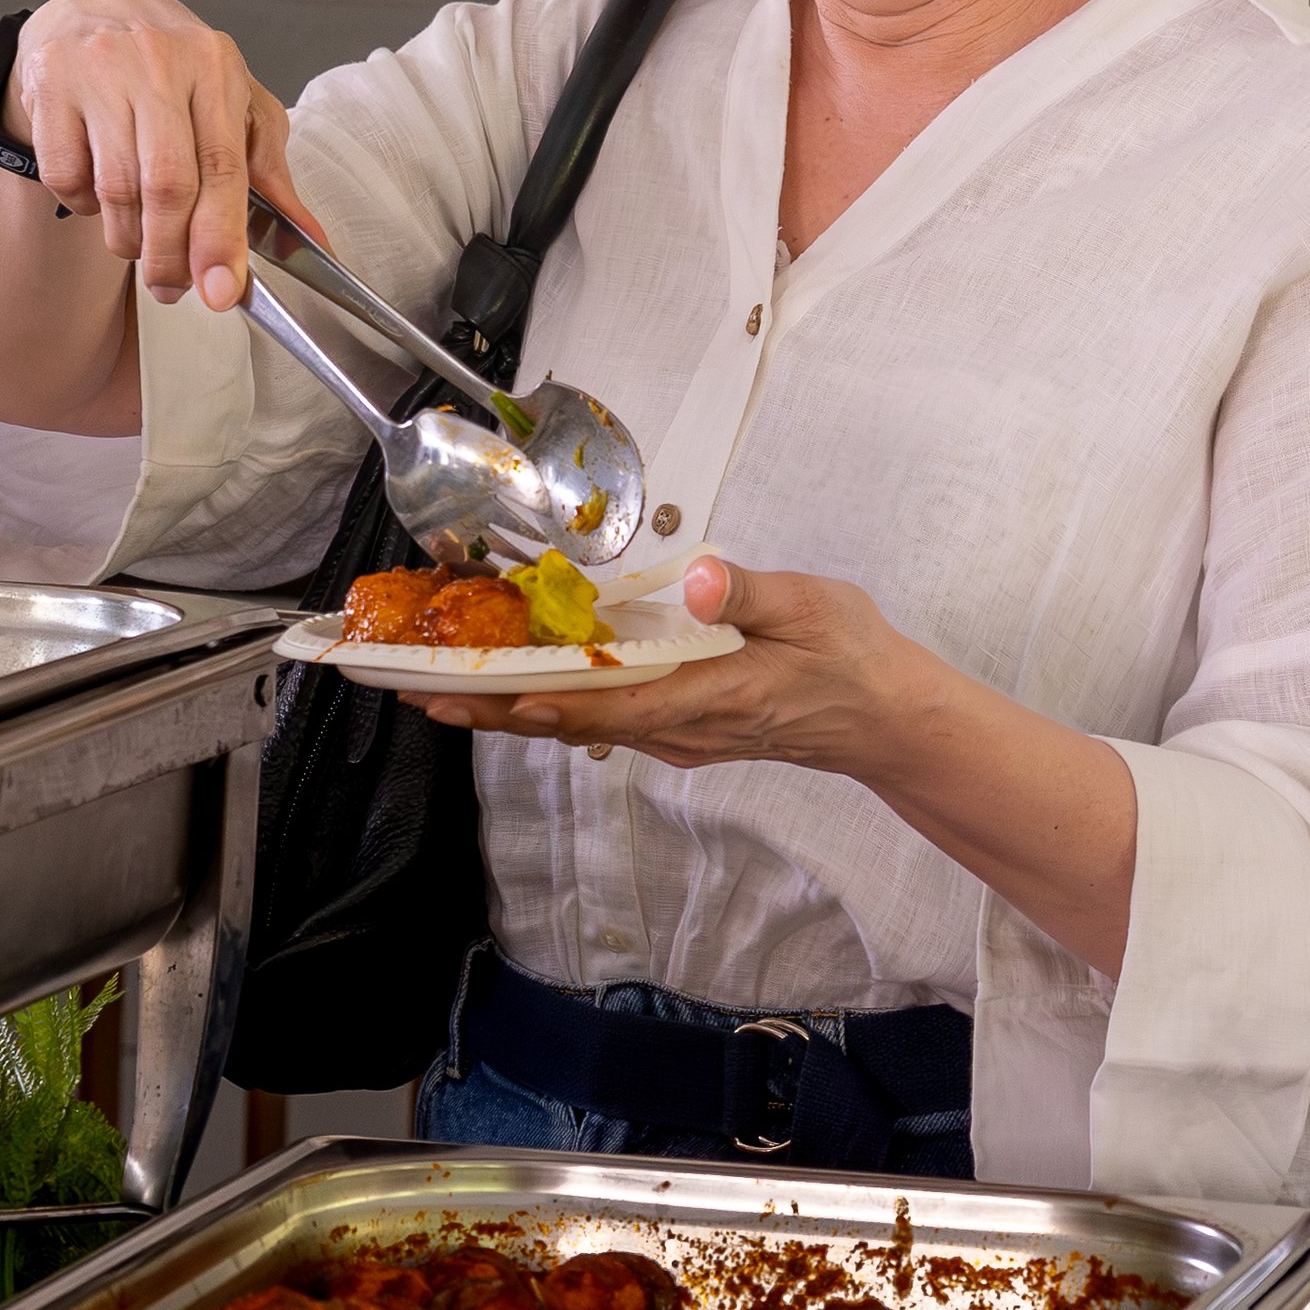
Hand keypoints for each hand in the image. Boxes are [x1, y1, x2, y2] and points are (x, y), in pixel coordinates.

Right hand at [10, 0, 328, 308]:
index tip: (222, 289)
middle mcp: (158, 61)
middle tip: (172, 287)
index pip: (224, 166)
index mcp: (216, 65)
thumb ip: (268, 169)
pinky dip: (84, 205)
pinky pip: (66, 175)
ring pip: (116, 188)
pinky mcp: (49, 84)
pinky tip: (99, 194)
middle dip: (171, 254)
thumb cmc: (174, 66)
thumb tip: (309, 235)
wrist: (96, 9)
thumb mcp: (233, 101)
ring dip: (129, 238)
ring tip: (139, 243)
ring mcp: (98, 69)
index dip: (222, 236)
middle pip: (167, 185)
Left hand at [407, 548, 1138, 976]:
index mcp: (705, 697)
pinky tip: (526, 688)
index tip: (472, 696)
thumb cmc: (852, 659)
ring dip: (514, 711)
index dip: (532, 701)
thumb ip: (752, 591)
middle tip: (422, 699)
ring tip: (449, 696)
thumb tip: (697, 577)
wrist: (887, 718)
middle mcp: (679, 726)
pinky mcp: (684, 725)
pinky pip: (605, 720)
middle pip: (571, 723)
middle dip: (495, 711)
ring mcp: (679, 732)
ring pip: (582, 725)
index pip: (602, 706)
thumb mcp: (813, 609)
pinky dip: (555, 704)